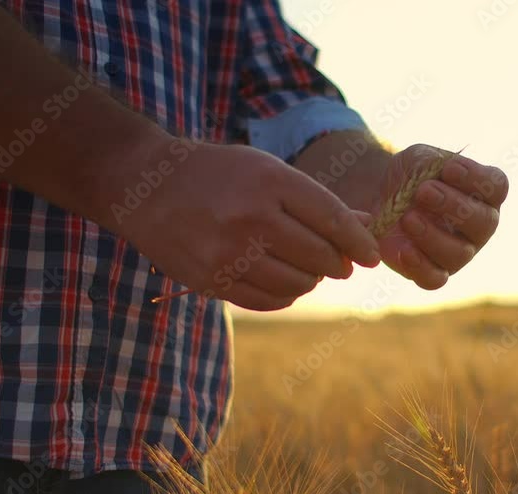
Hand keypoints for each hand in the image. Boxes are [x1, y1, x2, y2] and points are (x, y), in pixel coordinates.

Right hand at [100, 139, 380, 310]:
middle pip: (320, 256)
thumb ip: (316, 200)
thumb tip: (366, 226)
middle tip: (338, 263)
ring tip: (306, 268)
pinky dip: (285, 295)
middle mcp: (250, 218)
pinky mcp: (211, 282)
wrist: (145, 186)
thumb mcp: (267, 171)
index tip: (371, 256)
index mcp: (269, 182)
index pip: (333, 220)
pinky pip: (269, 300)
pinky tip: (283, 281)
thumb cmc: (218, 175)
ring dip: (311, 281)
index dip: (359, 243)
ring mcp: (229, 253)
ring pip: (298, 284)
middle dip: (337, 264)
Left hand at [374, 144, 508, 288]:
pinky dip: (420, 266)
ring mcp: (458, 252)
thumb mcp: (419, 158)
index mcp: (483, 194)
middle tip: (424, 191)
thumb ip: (431, 161)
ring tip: (408, 217)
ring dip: (433, 235)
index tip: (449, 168)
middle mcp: (478, 226)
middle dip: (454, 206)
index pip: (497, 187)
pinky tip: (404, 250)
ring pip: (460, 253)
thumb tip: (438, 173)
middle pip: (485, 223)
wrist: (379, 197)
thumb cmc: (410, 177)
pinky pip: (435, 279)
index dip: (476, 178)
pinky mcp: (433, 271)